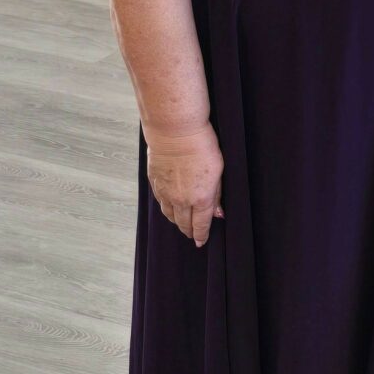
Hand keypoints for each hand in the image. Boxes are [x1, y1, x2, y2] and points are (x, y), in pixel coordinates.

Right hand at [145, 123, 224, 245]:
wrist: (175, 132)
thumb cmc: (202, 147)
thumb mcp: (218, 171)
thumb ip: (217, 195)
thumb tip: (218, 213)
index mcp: (201, 199)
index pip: (201, 225)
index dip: (202, 235)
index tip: (201, 242)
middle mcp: (181, 200)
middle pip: (184, 224)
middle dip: (189, 231)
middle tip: (193, 235)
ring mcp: (166, 193)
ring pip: (170, 216)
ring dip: (177, 222)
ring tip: (182, 224)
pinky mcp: (155, 183)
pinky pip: (160, 203)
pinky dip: (166, 209)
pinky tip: (170, 208)